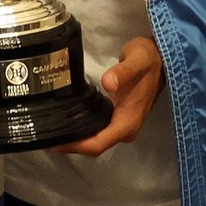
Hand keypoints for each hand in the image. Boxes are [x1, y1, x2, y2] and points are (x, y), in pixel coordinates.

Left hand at [51, 37, 162, 156]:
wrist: (160, 58)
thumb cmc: (147, 59)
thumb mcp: (136, 60)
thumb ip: (122, 72)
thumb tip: (108, 82)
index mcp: (128, 121)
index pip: (99, 143)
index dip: (76, 146)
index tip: (54, 143)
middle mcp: (126, 129)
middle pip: (95, 146)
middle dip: (71, 146)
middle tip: (45, 137)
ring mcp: (123, 125)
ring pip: (96, 141)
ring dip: (75, 141)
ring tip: (51, 132)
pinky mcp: (118, 119)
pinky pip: (98, 132)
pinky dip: (82, 133)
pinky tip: (66, 124)